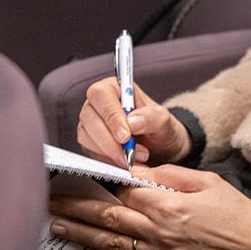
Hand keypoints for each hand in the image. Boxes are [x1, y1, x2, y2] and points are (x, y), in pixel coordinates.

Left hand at [49, 165, 250, 249]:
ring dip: (79, 233)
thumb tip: (139, 170)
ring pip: (108, 242)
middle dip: (77, 206)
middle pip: (107, 215)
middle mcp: (155, 231)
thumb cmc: (235, 214)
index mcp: (167, 204)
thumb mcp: (207, 182)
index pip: (125, 189)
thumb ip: (170, 174)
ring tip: (56, 225)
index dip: (104, 180)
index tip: (84, 173)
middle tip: (52, 200)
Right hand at [77, 78, 191, 167]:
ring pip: (86, 136)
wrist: (161, 148)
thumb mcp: (163, 120)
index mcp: (113, 87)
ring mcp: (90, 123)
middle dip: (110, 140)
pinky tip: (125, 163)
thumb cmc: (160, 128)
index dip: (111, 116)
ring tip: (136, 157)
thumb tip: (131, 122)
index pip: (101, 95)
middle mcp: (97, 103)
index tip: (125, 136)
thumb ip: (151, 117)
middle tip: (131, 153)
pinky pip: (89, 152)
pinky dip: (107, 161)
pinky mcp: (89, 143)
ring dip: (110, 152)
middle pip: (89, 117)